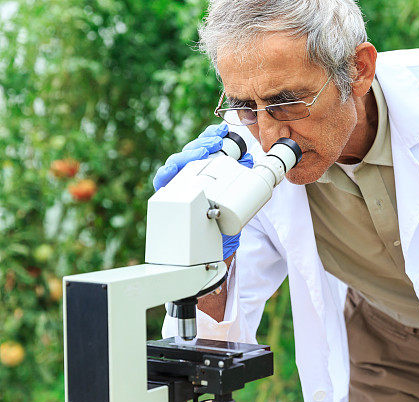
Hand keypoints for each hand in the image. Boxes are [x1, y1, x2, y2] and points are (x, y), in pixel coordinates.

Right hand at [152, 122, 253, 259]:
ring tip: (202, 151)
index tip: (222, 129)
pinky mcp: (169, 198)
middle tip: (216, 140)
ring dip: (188, 154)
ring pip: (177, 163)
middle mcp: (189, 176)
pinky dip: (165, 174)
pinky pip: (162, 184)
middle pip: (191, 153)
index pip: (205, 148)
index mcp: (204, 172)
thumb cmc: (224, 220)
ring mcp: (178, 186)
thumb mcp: (237, 196)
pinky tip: (171, 169)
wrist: (218, 248)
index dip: (211, 136)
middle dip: (203, 142)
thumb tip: (250, 161)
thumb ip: (241, 179)